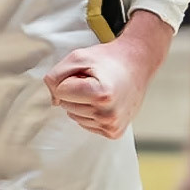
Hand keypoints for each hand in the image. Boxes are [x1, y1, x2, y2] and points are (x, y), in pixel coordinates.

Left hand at [44, 11, 171, 138]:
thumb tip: (53, 100)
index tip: (88, 72)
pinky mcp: (114, 132)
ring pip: (74, 116)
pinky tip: (104, 101)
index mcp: (100, 94)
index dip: (70, 78)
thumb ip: (56, 75)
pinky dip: (89, 112)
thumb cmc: (106, 59)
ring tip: (99, 90)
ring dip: (82, 102)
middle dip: (75, 91)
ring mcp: (112, 126)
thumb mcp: (78, 57)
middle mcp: (108, 114)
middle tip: (94, 80)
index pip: (61, 91)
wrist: (136, 64)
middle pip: (66, 105)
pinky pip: (85, 124)